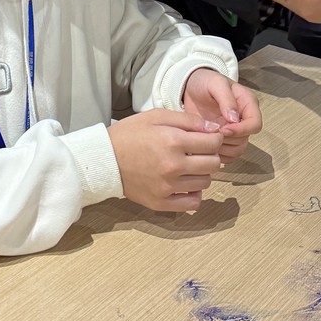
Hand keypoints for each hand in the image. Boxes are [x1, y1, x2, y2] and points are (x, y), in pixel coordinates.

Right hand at [108, 110, 224, 212]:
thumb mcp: (156, 116)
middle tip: (200, 152)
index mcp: (173, 141)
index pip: (213, 143)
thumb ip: (187, 120)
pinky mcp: (160, 202)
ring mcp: (167, 187)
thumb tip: (213, 129)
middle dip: (211, 155)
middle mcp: (173, 166)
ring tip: (190, 167)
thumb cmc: (129, 134)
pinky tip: (185, 185)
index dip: (215, 138)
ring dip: (203, 173)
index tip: (208, 138)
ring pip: (205, 183)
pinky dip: (194, 195)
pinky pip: (192, 203)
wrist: (105, 159)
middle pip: (214, 164)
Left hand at [182, 69, 262, 158]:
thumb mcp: (215, 83)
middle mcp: (243, 120)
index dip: (241, 130)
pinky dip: (217, 154)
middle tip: (210, 134)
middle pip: (245, 140)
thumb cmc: (205, 81)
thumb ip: (226, 99)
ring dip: (222, 148)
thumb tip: (234, 119)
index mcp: (248, 104)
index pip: (255, 124)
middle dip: (228, 140)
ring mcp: (234, 131)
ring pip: (237, 150)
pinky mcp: (224, 140)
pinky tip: (205, 145)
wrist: (190, 86)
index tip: (224, 130)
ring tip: (206, 139)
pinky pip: (226, 155)